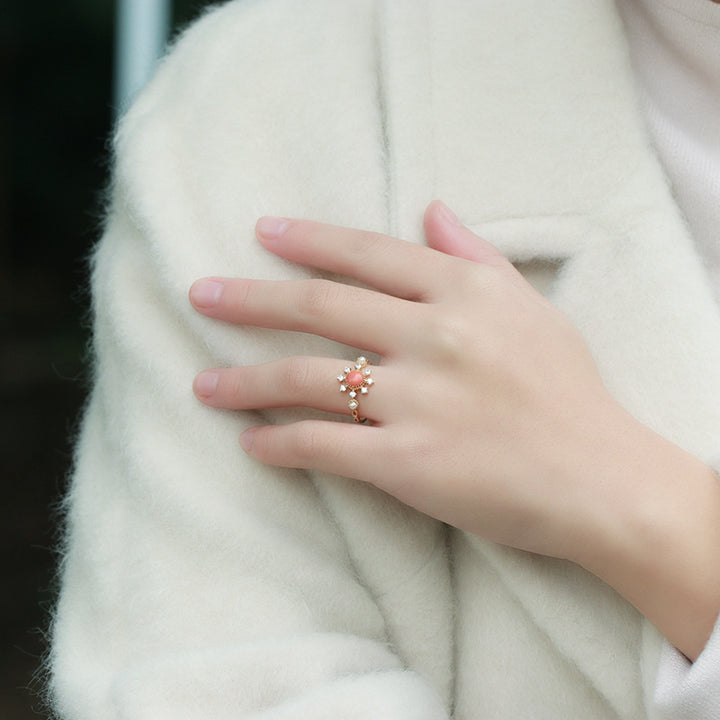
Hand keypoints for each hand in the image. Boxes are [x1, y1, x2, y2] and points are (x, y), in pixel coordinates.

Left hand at [189, 201, 639, 561]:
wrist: (600, 478)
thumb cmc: (568, 390)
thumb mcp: (529, 307)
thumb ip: (475, 255)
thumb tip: (431, 208)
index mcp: (463, 292)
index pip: (367, 253)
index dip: (307, 241)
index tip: (261, 233)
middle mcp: (434, 337)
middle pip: (321, 307)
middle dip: (251, 299)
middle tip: (201, 295)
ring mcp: (418, 401)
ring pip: (308, 378)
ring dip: (246, 380)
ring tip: (203, 385)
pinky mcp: (408, 463)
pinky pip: (325, 447)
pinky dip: (280, 444)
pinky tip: (251, 442)